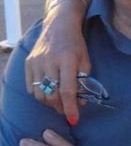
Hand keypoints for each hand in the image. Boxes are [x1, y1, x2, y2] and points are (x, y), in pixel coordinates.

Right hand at [25, 3, 91, 124]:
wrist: (59, 25)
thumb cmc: (76, 44)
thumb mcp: (86, 60)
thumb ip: (84, 81)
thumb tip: (80, 102)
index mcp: (67, 60)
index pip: (67, 90)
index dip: (71, 107)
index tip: (74, 120)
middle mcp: (49, 62)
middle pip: (51, 95)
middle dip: (60, 108)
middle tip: (68, 111)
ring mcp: (36, 62)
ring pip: (39, 94)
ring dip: (49, 103)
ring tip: (59, 103)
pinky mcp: (28, 63)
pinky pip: (30, 87)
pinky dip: (39, 94)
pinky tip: (49, 93)